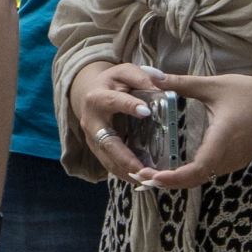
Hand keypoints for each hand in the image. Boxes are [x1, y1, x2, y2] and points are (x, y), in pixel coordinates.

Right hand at [67, 59, 163, 180]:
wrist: (90, 94)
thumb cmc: (112, 83)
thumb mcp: (125, 72)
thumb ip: (141, 76)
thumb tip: (161, 83)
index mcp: (98, 98)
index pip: (113, 101)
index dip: (129, 106)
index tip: (146, 112)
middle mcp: (91, 122)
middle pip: (107, 143)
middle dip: (125, 158)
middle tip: (144, 169)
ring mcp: (92, 139)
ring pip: (107, 160)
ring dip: (126, 172)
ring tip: (146, 180)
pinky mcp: (97, 150)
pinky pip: (110, 165)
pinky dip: (125, 174)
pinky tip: (141, 180)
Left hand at [137, 67, 251, 191]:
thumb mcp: (214, 85)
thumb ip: (181, 83)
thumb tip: (150, 75)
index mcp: (223, 139)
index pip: (198, 169)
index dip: (174, 178)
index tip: (152, 177)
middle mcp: (230, 156)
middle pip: (196, 179)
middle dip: (168, 182)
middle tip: (140, 177)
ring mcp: (235, 162)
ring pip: (203, 178)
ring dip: (178, 180)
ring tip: (151, 175)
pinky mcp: (237, 161)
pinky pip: (211, 172)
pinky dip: (191, 175)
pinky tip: (174, 168)